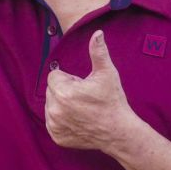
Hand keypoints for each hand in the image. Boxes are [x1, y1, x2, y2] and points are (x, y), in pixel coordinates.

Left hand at [45, 31, 136, 153]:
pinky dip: (62, 120)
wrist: (119, 132)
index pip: (54, 76)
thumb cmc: (113, 101)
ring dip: (62, 105)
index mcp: (63, 92)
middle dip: (65, 91)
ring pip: (51, 105)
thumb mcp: (107, 74)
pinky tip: (78, 120)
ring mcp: (54, 125)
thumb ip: (98, 52)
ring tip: (82, 109)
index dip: (70, 79)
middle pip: (52, 90)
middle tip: (85, 98)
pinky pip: (52, 122)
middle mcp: (54, 109)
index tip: (83, 87)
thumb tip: (97, 33)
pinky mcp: (57, 136)